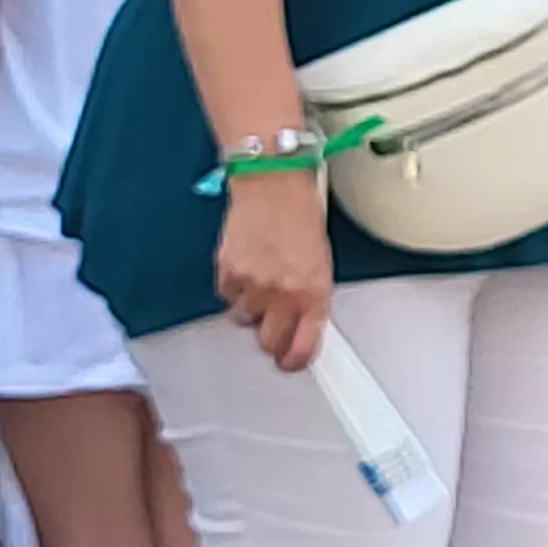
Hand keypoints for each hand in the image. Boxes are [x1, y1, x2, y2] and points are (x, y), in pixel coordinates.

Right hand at [212, 171, 332, 371]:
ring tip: (262, 280)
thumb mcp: (321, 260)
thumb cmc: (300, 214)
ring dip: (253, 308)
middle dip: (271, 337)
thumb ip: (311, 295)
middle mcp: (283, 294)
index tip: (291, 362)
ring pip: (245, 320)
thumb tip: (303, 324)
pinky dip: (235, 289)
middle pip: (268, 343)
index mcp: (313, 291)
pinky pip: (227, 297)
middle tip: (274, 322)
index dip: (294, 359)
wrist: (271, 184)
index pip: (302, 346)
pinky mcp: (227, 274)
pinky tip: (246, 266)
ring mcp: (252, 285)